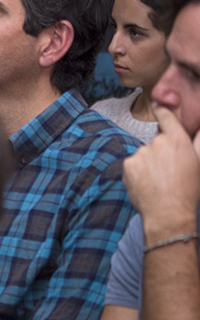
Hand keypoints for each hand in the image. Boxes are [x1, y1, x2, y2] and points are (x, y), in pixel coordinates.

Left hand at [124, 106, 199, 239]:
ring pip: (144, 154)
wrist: (168, 212)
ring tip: (158, 180)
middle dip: (160, 152)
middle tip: (168, 171)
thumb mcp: (199, 161)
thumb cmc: (188, 189)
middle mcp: (157, 142)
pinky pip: (133, 164)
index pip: (165, 116)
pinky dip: (137, 172)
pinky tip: (147, 183)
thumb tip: (199, 126)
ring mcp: (140, 153)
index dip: (162, 111)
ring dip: (148, 163)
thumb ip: (199, 140)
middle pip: (155, 141)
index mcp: (177, 139)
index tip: (158, 107)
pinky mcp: (128, 164)